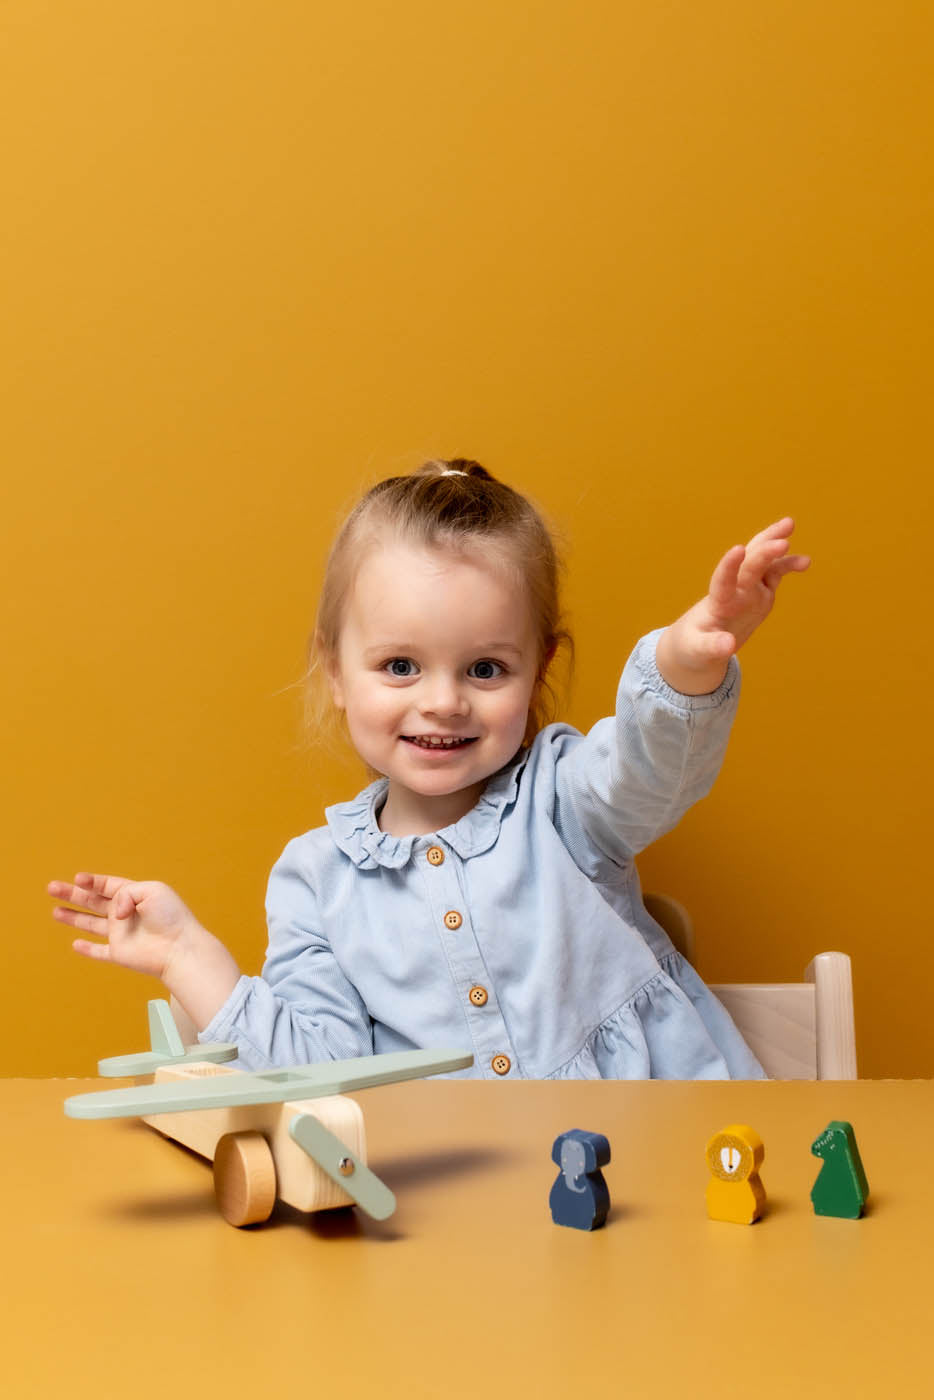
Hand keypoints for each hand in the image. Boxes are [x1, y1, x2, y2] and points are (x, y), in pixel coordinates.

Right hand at [48, 873, 201, 978]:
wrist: (179, 948)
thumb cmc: (171, 917)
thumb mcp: (151, 891)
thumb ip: (127, 894)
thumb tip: (114, 912)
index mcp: (133, 896)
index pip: (107, 886)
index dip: (91, 881)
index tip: (77, 879)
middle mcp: (125, 914)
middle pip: (93, 902)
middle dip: (72, 895)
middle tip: (52, 888)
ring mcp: (121, 934)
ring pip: (91, 925)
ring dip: (73, 917)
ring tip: (54, 911)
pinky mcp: (119, 953)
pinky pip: (100, 952)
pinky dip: (88, 950)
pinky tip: (75, 944)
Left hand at [656, 518, 809, 693]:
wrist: (699, 642)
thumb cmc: (694, 646)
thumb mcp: (699, 651)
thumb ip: (713, 647)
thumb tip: (728, 645)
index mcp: (718, 603)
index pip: (722, 580)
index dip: (729, 565)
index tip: (738, 549)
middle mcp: (734, 590)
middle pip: (748, 565)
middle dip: (763, 553)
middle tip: (782, 541)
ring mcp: (748, 589)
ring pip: (762, 560)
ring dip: (773, 544)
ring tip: (789, 524)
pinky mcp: (760, 592)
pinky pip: (774, 573)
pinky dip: (787, 564)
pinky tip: (805, 561)